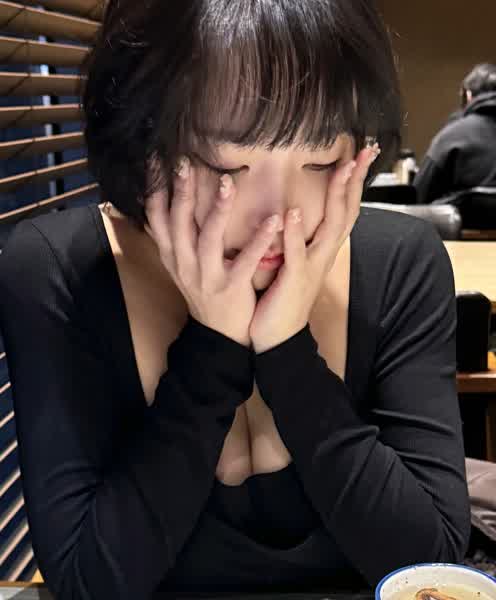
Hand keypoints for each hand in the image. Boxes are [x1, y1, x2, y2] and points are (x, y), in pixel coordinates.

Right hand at [144, 157, 282, 346]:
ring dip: (218, 210)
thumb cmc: (204, 290)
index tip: (157, 160)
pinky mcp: (231, 288)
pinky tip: (274, 220)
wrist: (220, 333)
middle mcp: (184, 264)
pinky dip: (258, 240)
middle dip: (183, 191)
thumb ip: (174, 236)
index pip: (156, 218)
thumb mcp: (181, 265)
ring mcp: (206, 277)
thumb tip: (162, 200)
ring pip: (208, 239)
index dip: (155, 189)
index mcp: (171, 255)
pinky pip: (245, 262)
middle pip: (179, 223)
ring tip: (228, 182)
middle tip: (186, 161)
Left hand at [249, 144, 380, 353]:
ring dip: (337, 198)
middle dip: (356, 181)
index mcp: (323, 249)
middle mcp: (323, 255)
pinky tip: (294, 212)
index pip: (344, 209)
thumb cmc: (284, 296)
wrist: (278, 337)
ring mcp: (311, 267)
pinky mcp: (293, 280)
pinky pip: (297, 254)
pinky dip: (296, 233)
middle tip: (366, 151)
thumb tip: (299, 213)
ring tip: (343, 170)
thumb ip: (300, 239)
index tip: (362, 154)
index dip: (354, 182)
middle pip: (346, 212)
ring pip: (330, 228)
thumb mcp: (296, 263)